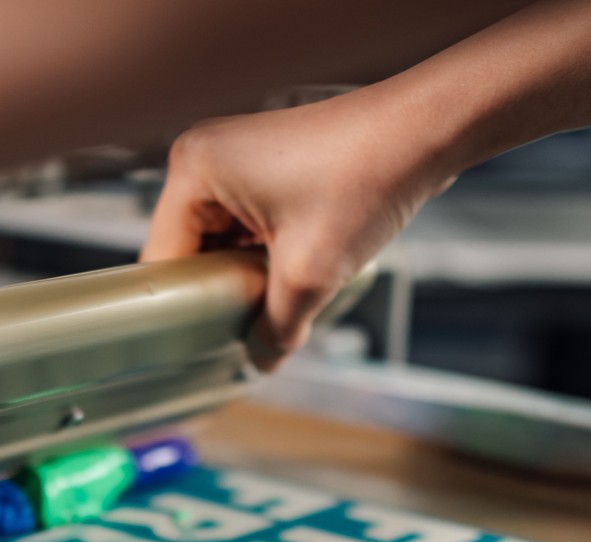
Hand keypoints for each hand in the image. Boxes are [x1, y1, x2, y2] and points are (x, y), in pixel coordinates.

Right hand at [143, 92, 456, 368]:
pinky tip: (295, 277)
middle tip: (254, 329)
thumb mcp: (310, 274)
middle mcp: (205, 158)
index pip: (164, 261)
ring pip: (222, 245)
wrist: (426, 130)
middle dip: (221, 293)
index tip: (203, 348)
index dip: (183, 309)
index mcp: (193, 169)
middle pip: (190, 254)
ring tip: (283, 299)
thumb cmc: (366, 178)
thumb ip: (275, 329)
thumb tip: (260, 362)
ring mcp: (235, 160)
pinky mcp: (266, 167)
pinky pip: (247, 228)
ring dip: (248, 278)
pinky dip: (266, 257)